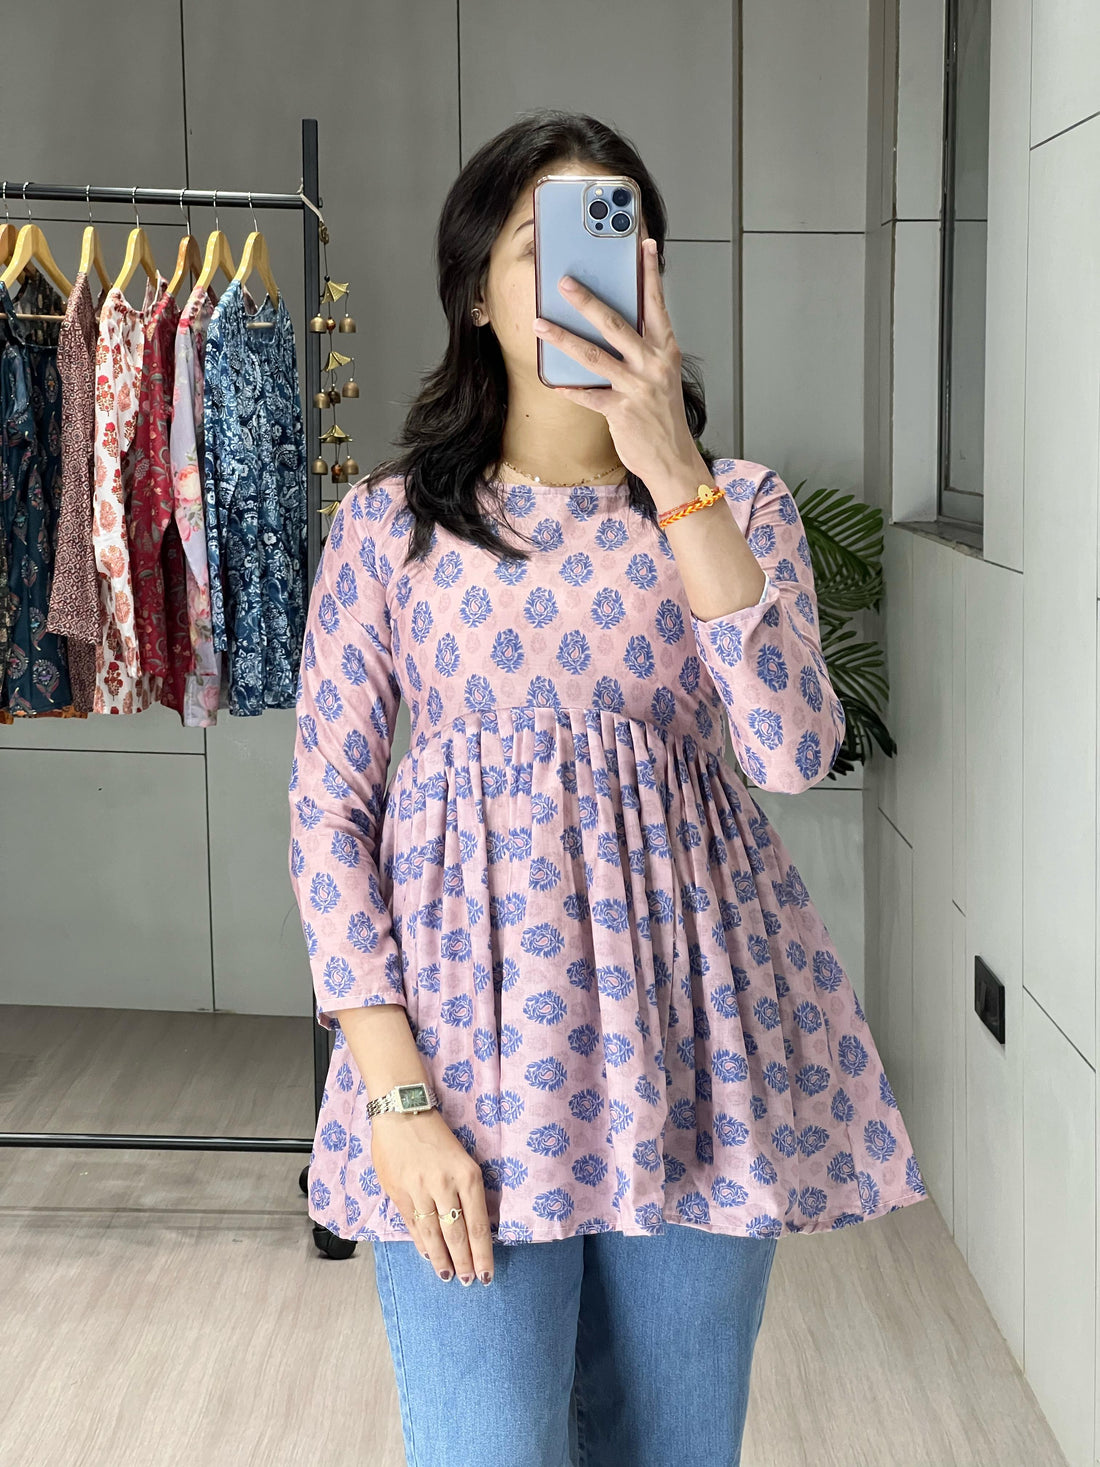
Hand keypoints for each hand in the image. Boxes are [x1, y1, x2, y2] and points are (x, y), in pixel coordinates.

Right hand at [370, 1106, 494, 1285]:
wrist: (402, 1112)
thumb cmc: (436, 1134)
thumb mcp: (463, 1159)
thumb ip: (467, 1191)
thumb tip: (473, 1226)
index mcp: (468, 1175)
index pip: (479, 1225)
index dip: (482, 1254)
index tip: (486, 1274)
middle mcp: (446, 1185)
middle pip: (457, 1234)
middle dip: (464, 1262)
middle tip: (469, 1281)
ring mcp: (420, 1190)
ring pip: (434, 1234)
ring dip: (442, 1258)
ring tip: (448, 1275)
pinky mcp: (399, 1193)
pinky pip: (413, 1225)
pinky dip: (421, 1243)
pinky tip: (428, 1255)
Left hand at [531, 237, 697, 485]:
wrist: (673, 460)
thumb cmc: (663, 418)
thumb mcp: (662, 378)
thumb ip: (643, 352)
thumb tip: (614, 328)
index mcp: (665, 351)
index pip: (656, 305)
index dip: (649, 274)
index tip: (644, 244)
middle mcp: (653, 365)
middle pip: (616, 324)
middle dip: (587, 301)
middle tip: (564, 282)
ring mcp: (637, 388)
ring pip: (594, 356)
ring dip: (563, 338)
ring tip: (540, 323)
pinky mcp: (621, 411)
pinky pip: (588, 395)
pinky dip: (568, 387)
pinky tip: (551, 380)